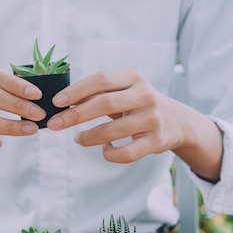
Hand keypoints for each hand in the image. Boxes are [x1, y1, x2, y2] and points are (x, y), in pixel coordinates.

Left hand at [47, 70, 222, 180]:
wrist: (178, 121)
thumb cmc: (138, 104)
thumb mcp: (124, 91)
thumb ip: (97, 93)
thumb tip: (61, 102)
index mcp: (133, 78)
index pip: (101, 80)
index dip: (76, 91)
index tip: (56, 102)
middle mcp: (145, 95)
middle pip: (104, 104)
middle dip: (74, 115)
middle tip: (55, 124)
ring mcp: (152, 119)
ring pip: (112, 131)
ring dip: (88, 137)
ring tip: (78, 138)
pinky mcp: (157, 141)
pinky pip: (127, 153)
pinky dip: (110, 154)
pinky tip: (105, 149)